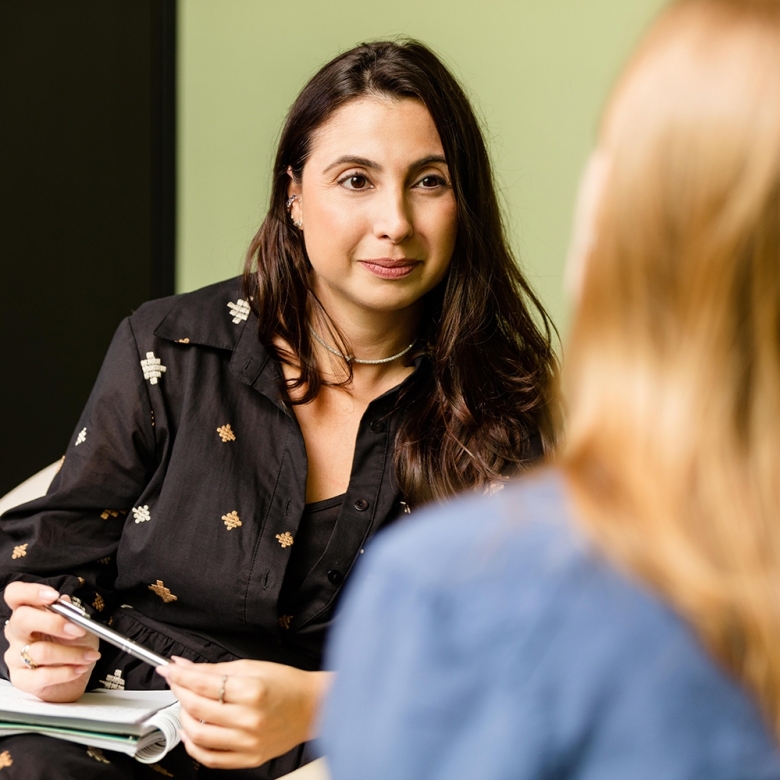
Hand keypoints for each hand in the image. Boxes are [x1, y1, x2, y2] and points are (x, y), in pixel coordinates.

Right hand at [3, 582, 99, 701]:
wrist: (76, 674)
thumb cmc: (74, 644)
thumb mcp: (78, 624)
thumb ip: (69, 612)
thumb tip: (65, 600)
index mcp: (29, 613)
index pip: (15, 594)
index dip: (30, 592)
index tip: (53, 596)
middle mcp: (17, 633)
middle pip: (22, 619)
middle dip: (55, 623)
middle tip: (79, 630)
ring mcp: (15, 657)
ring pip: (40, 651)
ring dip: (72, 653)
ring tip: (89, 655)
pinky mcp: (21, 680)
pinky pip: (43, 675)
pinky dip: (67, 672)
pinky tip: (80, 668)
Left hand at [157, 657, 331, 769]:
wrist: (313, 706)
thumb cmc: (287, 684)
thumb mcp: (252, 667)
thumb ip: (214, 669)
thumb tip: (184, 667)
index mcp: (251, 691)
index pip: (203, 683)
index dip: (180, 675)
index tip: (168, 669)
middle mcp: (249, 719)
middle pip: (197, 708)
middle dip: (179, 692)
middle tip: (176, 683)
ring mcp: (248, 742)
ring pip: (198, 736)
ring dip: (183, 719)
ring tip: (185, 707)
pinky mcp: (249, 759)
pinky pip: (211, 759)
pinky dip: (194, 747)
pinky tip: (192, 734)